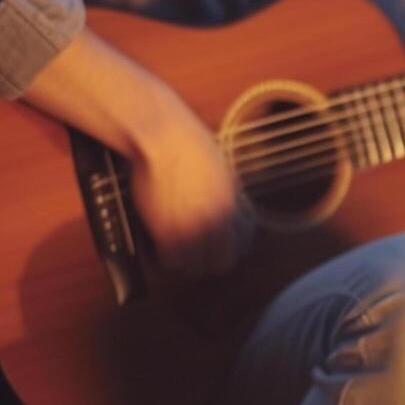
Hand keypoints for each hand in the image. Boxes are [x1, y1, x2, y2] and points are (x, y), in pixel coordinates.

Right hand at [23, 32, 248, 277]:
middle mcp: (217, 221)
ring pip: (194, 268)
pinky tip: (161, 248)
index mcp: (234, 206)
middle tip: (197, 253)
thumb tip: (231, 213)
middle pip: (221, 264)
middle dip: (210, 261)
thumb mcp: (221, 171)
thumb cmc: (188, 144)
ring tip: (178, 252)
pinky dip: (165, 258)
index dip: (230, 248)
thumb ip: (227, 196)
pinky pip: (169, 261)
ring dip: (186, 262)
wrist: (162, 135)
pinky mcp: (165, 231)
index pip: (243, 246)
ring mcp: (191, 228)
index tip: (219, 245)